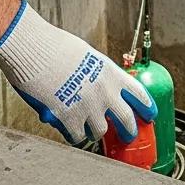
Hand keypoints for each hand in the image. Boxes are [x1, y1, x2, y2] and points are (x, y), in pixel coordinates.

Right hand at [0, 0, 156, 143]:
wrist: (34, 51)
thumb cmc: (54, 47)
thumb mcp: (85, 55)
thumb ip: (94, 73)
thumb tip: (91, 85)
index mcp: (111, 73)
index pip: (138, 93)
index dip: (147, 106)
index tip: (150, 113)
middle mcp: (105, 92)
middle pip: (126, 120)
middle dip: (129, 131)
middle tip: (127, 135)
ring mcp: (88, 108)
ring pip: (100, 132)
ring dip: (95, 132)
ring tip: (90, 131)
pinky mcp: (69, 119)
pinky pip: (76, 137)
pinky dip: (74, 136)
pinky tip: (71, 132)